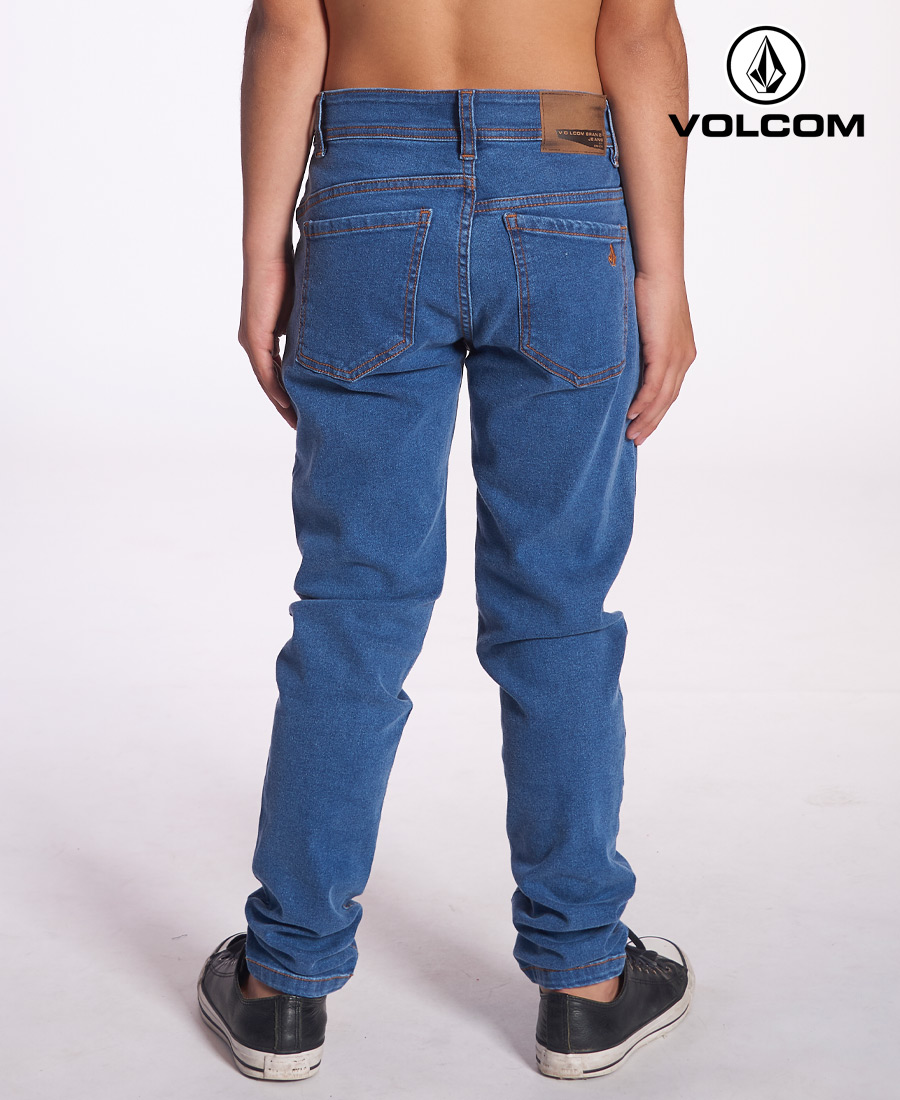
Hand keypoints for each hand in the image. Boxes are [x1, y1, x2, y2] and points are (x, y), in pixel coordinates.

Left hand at [238, 255, 297, 428]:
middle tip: (302, 425)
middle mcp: (254, 341)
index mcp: (265, 334)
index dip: (292, 391)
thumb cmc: (289, 272)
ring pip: (268, 380)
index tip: (308, 409)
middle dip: (287, 405)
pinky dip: (275, 387)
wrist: (269, 252)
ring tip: (296, 421)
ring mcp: (251, 340)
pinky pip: (265, 370)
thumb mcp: (303, 309)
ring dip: (281, 403)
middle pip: (272, 382)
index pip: (279, 371)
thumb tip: (328, 341)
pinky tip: (287, 403)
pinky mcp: (253, 336)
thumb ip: (308, 328)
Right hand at [626, 273, 695, 444]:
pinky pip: (654, 386)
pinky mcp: (665, 351)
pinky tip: (632, 415)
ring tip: (631, 434)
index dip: (656, 410)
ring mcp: (676, 355)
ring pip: (662, 398)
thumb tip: (619, 353)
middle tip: (636, 439)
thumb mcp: (642, 321)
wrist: (658, 267)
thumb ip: (637, 342)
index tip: (642, 425)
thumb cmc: (647, 286)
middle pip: (668, 399)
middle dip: (652, 422)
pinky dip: (643, 403)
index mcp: (681, 351)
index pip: (669, 389)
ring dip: (647, 419)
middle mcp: (683, 357)